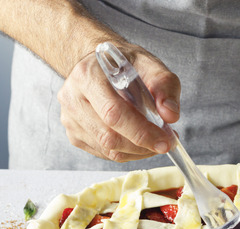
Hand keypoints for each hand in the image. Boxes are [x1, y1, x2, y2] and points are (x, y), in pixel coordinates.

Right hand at [57, 44, 180, 161]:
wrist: (99, 65)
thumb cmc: (123, 65)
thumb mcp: (149, 64)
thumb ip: (164, 85)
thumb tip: (170, 115)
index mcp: (87, 75)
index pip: (114, 112)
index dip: (141, 131)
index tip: (165, 141)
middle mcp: (72, 98)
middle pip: (109, 136)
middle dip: (142, 145)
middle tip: (166, 143)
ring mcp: (69, 119)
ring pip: (108, 149)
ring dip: (137, 151)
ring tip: (155, 139)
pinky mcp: (73, 134)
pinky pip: (104, 154)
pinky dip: (127, 153)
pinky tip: (138, 141)